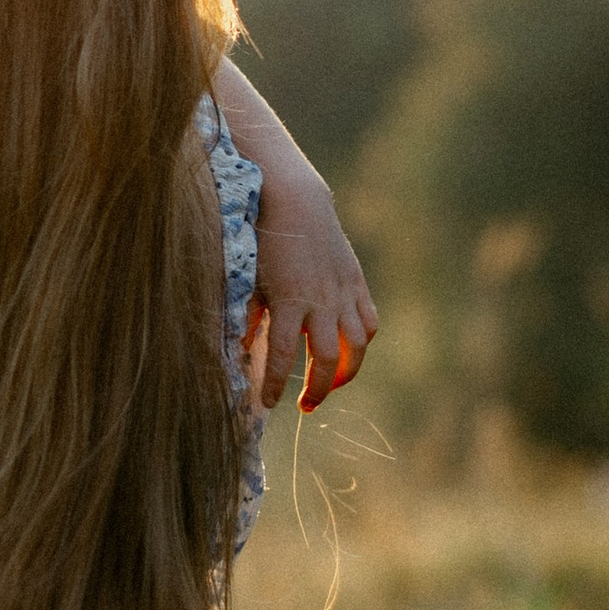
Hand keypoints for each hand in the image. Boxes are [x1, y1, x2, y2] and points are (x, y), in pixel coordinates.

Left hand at [248, 165, 378, 412]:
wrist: (297, 203)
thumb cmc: (265, 241)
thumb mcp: (250, 279)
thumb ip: (248, 316)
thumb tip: (239, 350)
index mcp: (288, 300)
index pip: (281, 355)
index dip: (274, 384)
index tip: (267, 404)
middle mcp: (321, 300)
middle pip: (328, 358)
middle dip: (319, 388)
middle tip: (307, 405)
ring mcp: (343, 292)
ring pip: (357, 344)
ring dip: (346, 372)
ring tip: (332, 384)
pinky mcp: (356, 283)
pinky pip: (369, 321)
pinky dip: (362, 341)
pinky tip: (350, 351)